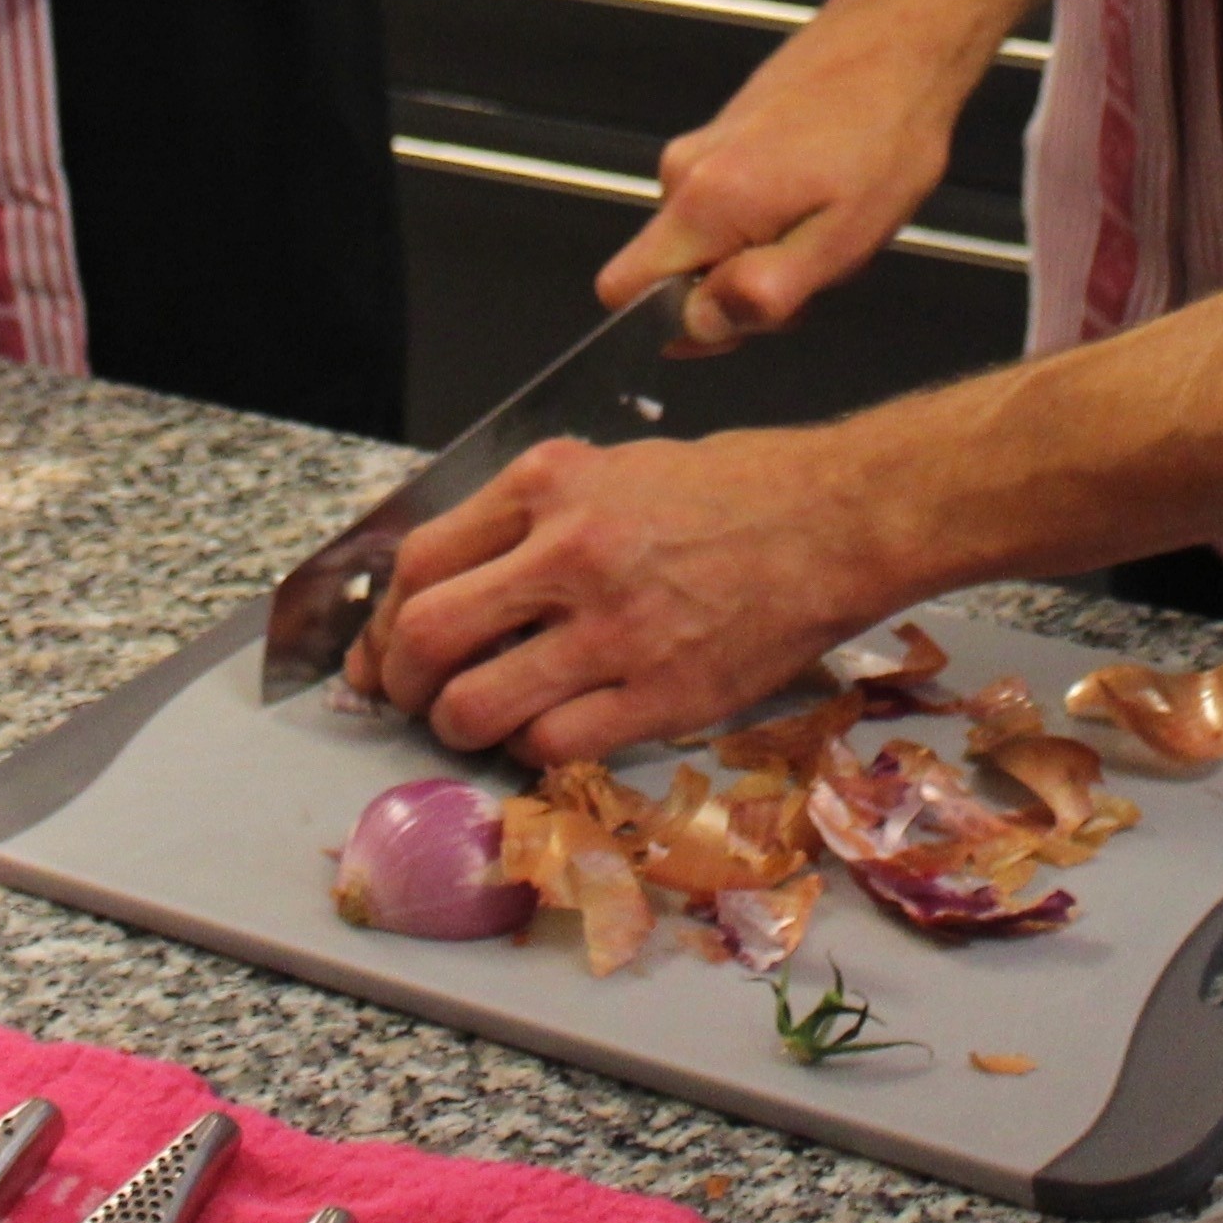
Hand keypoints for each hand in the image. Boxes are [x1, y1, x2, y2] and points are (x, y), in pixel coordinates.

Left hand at [362, 425, 903, 762]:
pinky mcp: (661, 694)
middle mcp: (569, 552)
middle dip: (399, 683)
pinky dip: (531, 751)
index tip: (383, 649)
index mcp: (551, 484)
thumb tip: (454, 587)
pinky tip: (548, 733)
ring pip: (475, 706)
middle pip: (426, 636)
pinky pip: (552, 745)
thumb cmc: (733, 490)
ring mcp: (614, 629)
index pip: (421, 560)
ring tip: (477, 724)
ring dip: (458, 728)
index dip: (384, 620)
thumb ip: (532, 521)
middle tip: (410, 699)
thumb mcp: (614, 470)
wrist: (839, 519)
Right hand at [594, 3, 972, 346]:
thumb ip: (762, 293)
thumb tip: (697, 326)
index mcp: (703, 203)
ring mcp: (703, 148)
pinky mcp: (726, 135)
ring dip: (766, 253)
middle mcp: (684, 171)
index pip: (624, 291)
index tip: (755, 314)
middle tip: (819, 261)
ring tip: (832, 221)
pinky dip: (774, 219)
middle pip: (676, 273)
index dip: (684, 325)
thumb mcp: (841, 241)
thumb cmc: (885, 137)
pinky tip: (828, 196)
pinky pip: (729, 206)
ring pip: (710, 241)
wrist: (900, 40)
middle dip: (743, 288)